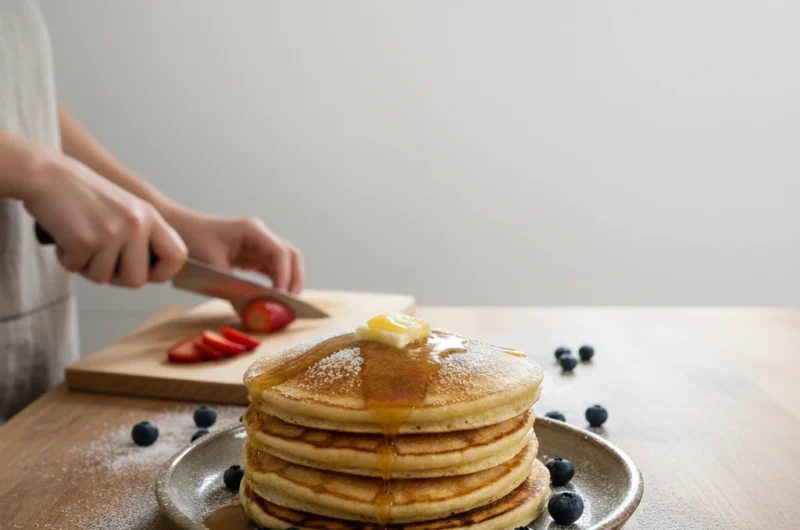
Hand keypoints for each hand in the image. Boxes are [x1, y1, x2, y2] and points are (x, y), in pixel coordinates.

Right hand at [21, 152, 187, 286]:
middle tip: (99, 259)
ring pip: (103, 277)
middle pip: (137, 280)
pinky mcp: (86, 239)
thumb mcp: (127, 209)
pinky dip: (66, 258)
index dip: (162, 273)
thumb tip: (153, 273)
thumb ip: (142, 236)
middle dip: (115, 277)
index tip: (145, 273)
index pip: (177, 256)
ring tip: (80, 239)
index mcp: (150, 217)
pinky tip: (65, 237)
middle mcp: (136, 224)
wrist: (47, 175)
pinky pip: (76, 268)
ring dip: (86, 266)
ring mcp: (112, 232)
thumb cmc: (83, 195)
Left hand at [163, 207, 304, 293]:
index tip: (281, 297)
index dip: (285, 276)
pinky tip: (273, 299)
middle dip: (294, 279)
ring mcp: (258, 246)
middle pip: (291, 256)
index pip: (281, 253)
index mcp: (253, 231)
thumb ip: (235, 288)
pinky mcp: (252, 256)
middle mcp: (260, 236)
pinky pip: (272, 270)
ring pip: (285, 263)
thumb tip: (254, 311)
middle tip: (291, 304)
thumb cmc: (191, 240)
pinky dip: (276, 284)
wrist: (175, 228)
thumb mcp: (212, 267)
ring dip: (288, 282)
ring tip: (285, 305)